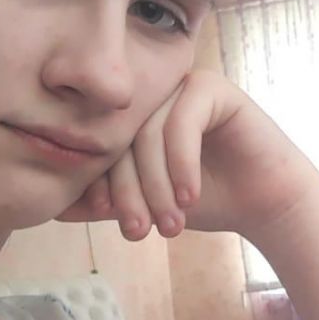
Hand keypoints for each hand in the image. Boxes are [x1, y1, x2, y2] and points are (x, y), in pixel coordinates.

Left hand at [55, 69, 318, 243]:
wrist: (264, 202)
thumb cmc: (208, 200)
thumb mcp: (148, 204)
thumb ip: (107, 202)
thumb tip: (54, 209)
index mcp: (131, 116)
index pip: (99, 146)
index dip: (100, 185)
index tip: (110, 221)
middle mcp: (153, 95)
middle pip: (120, 139)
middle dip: (129, 192)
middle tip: (138, 233)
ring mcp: (181, 86)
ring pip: (149, 135)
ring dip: (157, 186)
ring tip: (170, 224)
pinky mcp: (212, 87)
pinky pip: (182, 123)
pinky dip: (182, 164)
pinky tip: (191, 197)